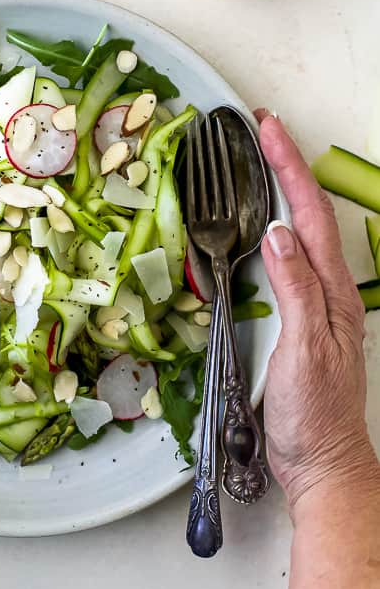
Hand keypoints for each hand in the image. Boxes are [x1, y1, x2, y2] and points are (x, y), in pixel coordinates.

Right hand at [256, 110, 376, 508]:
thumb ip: (294, 288)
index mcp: (332, 289)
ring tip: (260, 160)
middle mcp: (326, 288)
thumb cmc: (314, 412)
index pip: (309, 213)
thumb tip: (277, 232)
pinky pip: (284, 259)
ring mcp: (312, 302)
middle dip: (287, 165)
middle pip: (307, 211)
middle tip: (262, 130)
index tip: (268, 129)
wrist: (319, 460)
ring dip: (280, 190)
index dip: (289, 166)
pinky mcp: (295, 317)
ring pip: (297, 231)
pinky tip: (256, 225)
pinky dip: (270, 226)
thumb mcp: (305, 348)